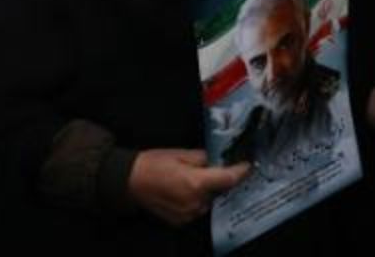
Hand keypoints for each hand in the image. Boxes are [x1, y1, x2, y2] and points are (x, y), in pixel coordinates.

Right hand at [126, 149, 248, 225]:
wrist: (128, 180)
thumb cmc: (151, 164)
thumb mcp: (178, 153)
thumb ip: (202, 157)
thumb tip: (214, 160)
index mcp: (196, 182)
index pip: (228, 178)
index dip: (240, 171)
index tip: (246, 166)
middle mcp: (195, 201)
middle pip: (218, 191)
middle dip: (215, 180)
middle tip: (203, 170)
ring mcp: (188, 213)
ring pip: (207, 201)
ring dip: (204, 191)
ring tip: (186, 180)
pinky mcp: (181, 220)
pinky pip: (195, 209)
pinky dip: (193, 200)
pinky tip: (179, 190)